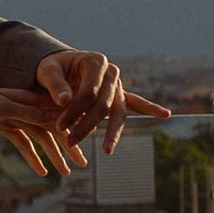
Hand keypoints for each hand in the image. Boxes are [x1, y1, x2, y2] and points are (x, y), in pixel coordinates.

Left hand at [0, 84, 85, 179]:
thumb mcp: (2, 108)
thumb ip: (29, 113)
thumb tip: (59, 119)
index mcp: (29, 98)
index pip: (58, 114)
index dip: (75, 127)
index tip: (91, 142)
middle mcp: (26, 107)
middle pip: (52, 129)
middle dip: (68, 146)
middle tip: (82, 165)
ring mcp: (15, 118)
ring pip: (39, 139)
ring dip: (53, 156)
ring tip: (66, 173)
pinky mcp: (4, 127)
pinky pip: (23, 144)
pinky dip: (32, 157)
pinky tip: (42, 172)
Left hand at [36, 51, 170, 156]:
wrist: (62, 66)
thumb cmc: (53, 68)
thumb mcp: (47, 72)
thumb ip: (55, 85)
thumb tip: (64, 101)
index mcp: (95, 62)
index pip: (89, 92)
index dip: (74, 111)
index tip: (60, 127)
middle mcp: (111, 72)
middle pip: (103, 104)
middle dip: (87, 125)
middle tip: (70, 142)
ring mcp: (118, 84)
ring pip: (119, 111)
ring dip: (112, 132)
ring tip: (106, 150)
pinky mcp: (120, 95)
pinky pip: (135, 103)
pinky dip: (150, 108)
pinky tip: (165, 114)